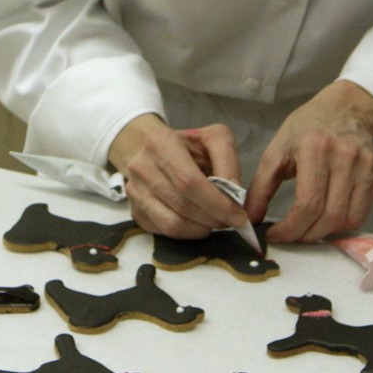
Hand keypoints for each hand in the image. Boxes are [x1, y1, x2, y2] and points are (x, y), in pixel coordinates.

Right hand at [108, 115, 247, 238]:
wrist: (155, 150)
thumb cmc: (189, 146)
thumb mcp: (214, 139)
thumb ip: (228, 162)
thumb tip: (234, 195)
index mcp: (161, 143)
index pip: (188, 182)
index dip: (216, 203)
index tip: (238, 215)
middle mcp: (141, 167)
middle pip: (182, 205)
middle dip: (212, 218)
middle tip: (231, 221)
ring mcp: (134, 191)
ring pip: (171, 224)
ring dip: (201, 229)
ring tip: (215, 221)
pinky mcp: (135, 211)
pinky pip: (163, 232)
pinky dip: (187, 233)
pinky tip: (198, 222)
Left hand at [246, 81, 372, 243]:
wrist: (344, 109)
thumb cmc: (306, 128)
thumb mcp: (276, 150)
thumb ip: (261, 186)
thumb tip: (250, 218)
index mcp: (315, 147)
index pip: (307, 203)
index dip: (289, 228)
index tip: (275, 235)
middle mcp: (345, 157)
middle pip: (329, 216)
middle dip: (305, 235)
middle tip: (290, 236)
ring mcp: (365, 167)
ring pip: (347, 220)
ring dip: (324, 233)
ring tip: (306, 229)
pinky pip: (361, 214)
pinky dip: (341, 225)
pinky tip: (325, 219)